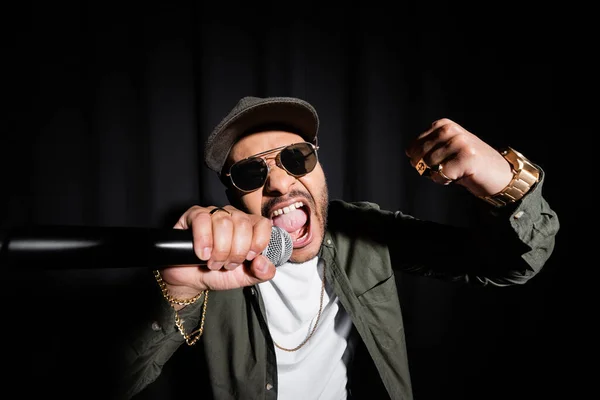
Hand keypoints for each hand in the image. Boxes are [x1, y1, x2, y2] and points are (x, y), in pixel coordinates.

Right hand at [159, 205, 275, 298]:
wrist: (192, 280)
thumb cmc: (218, 273)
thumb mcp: (244, 277)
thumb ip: (262, 273)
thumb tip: (263, 262)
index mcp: (250, 227)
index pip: (262, 224)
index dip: (258, 242)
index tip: (249, 258)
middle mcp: (233, 216)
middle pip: (242, 224)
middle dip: (235, 251)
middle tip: (227, 264)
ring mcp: (214, 214)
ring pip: (224, 222)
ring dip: (219, 250)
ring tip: (213, 262)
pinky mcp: (194, 215)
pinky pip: (202, 220)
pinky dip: (203, 240)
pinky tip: (202, 254)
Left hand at [405, 118, 513, 197]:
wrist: (498, 172)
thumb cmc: (468, 163)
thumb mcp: (445, 148)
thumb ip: (427, 148)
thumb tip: (410, 157)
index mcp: (443, 125)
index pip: (412, 148)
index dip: (420, 162)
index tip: (437, 162)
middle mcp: (450, 130)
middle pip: (419, 157)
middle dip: (427, 169)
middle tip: (446, 169)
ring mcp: (460, 142)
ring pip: (429, 166)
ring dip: (438, 175)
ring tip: (454, 171)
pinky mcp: (467, 157)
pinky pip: (441, 174)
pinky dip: (445, 180)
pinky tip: (458, 176)